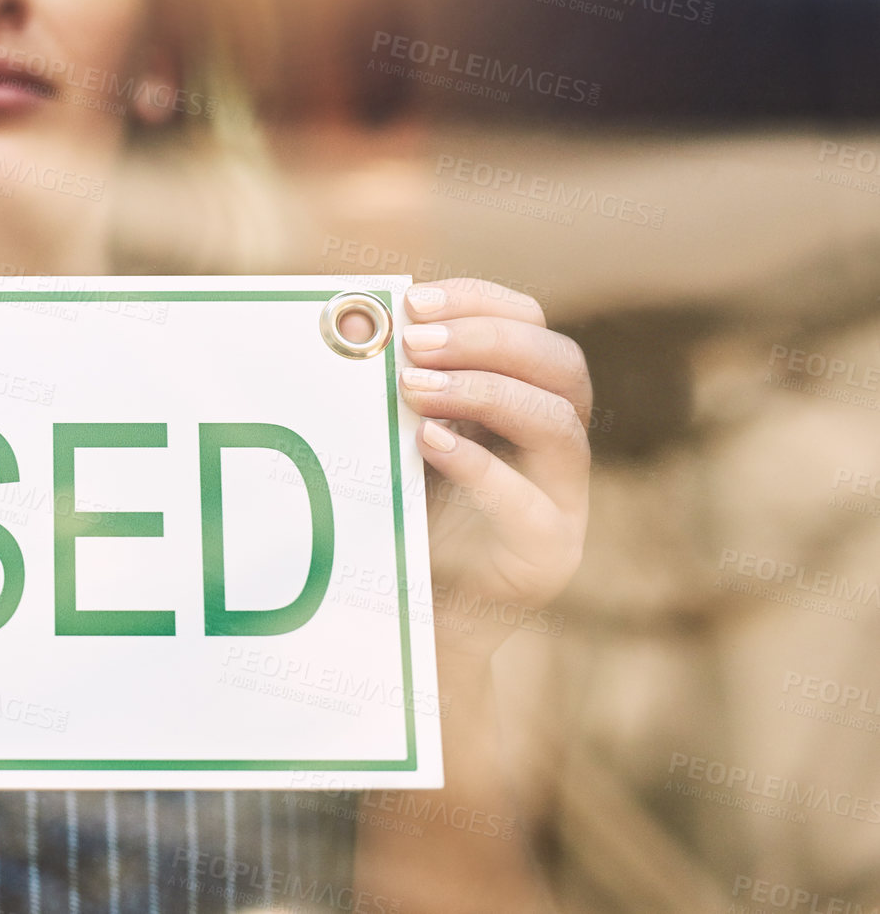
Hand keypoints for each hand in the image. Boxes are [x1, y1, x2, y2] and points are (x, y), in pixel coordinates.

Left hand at [396, 278, 589, 666]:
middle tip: (416, 343)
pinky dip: (481, 468)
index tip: (413, 302)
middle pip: (562, 365)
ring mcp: (564, 500)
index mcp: (528, 400)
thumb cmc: (403, 514)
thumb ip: (399, 387)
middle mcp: (558, 444)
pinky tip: (429, 442)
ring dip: (485, 393)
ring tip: (415, 390)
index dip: (480, 304)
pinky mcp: (549, 554)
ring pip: (559, 425)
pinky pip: (530, 506)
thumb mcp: (402, 437)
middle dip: (488, 342)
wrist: (412, 614)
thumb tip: (353, 319)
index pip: (533, 327)